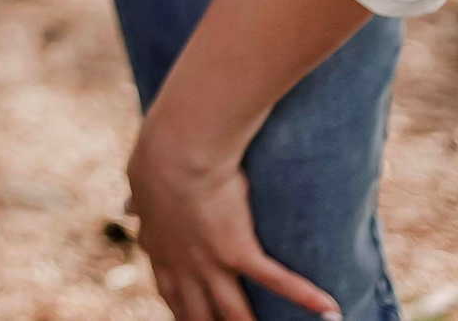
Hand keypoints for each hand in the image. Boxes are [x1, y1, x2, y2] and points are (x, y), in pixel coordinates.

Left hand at [126, 129, 339, 320]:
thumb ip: (141, 206)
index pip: (169, 292)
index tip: (186, 319)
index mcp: (159, 249)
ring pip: (233, 311)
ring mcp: (211, 262)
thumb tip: (127, 209)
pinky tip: (330, 311)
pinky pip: (277, 280)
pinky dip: (306, 296)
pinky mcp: (239, 251)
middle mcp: (183, 264)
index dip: (179, 311)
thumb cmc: (156, 160)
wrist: (172, 152)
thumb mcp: (140, 189)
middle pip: (197, 312)